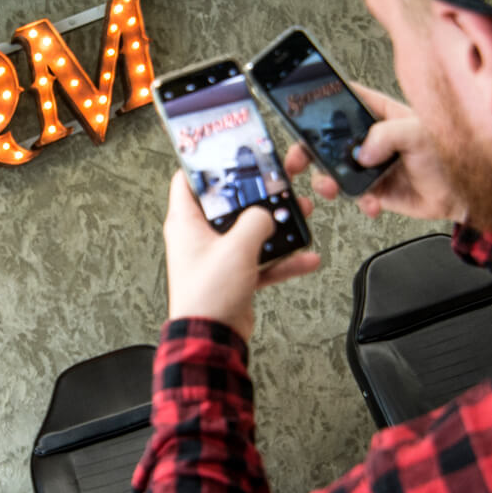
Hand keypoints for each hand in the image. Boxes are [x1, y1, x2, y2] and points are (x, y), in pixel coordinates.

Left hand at [163, 170, 320, 340]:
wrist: (212, 339)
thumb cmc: (208, 295)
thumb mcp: (237, 247)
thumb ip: (256, 221)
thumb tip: (266, 214)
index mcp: (186, 222)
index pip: (188, 180)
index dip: (207, 164)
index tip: (231, 153)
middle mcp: (199, 237)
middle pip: (229, 204)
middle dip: (258, 194)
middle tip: (279, 182)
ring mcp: (217, 257)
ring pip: (249, 231)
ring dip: (276, 225)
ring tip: (299, 215)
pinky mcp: (233, 276)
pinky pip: (261, 260)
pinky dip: (282, 260)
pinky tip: (305, 257)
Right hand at [283, 83, 465, 221]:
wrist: (464, 195)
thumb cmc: (452, 155)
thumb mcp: (419, 133)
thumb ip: (387, 135)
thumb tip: (362, 152)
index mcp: (383, 114)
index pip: (347, 99)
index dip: (323, 100)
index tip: (302, 106)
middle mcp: (374, 138)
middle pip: (330, 139)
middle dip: (310, 149)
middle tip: (298, 159)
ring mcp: (373, 165)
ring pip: (336, 170)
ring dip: (328, 181)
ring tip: (331, 186)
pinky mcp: (376, 190)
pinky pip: (356, 195)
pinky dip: (360, 202)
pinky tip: (371, 202)